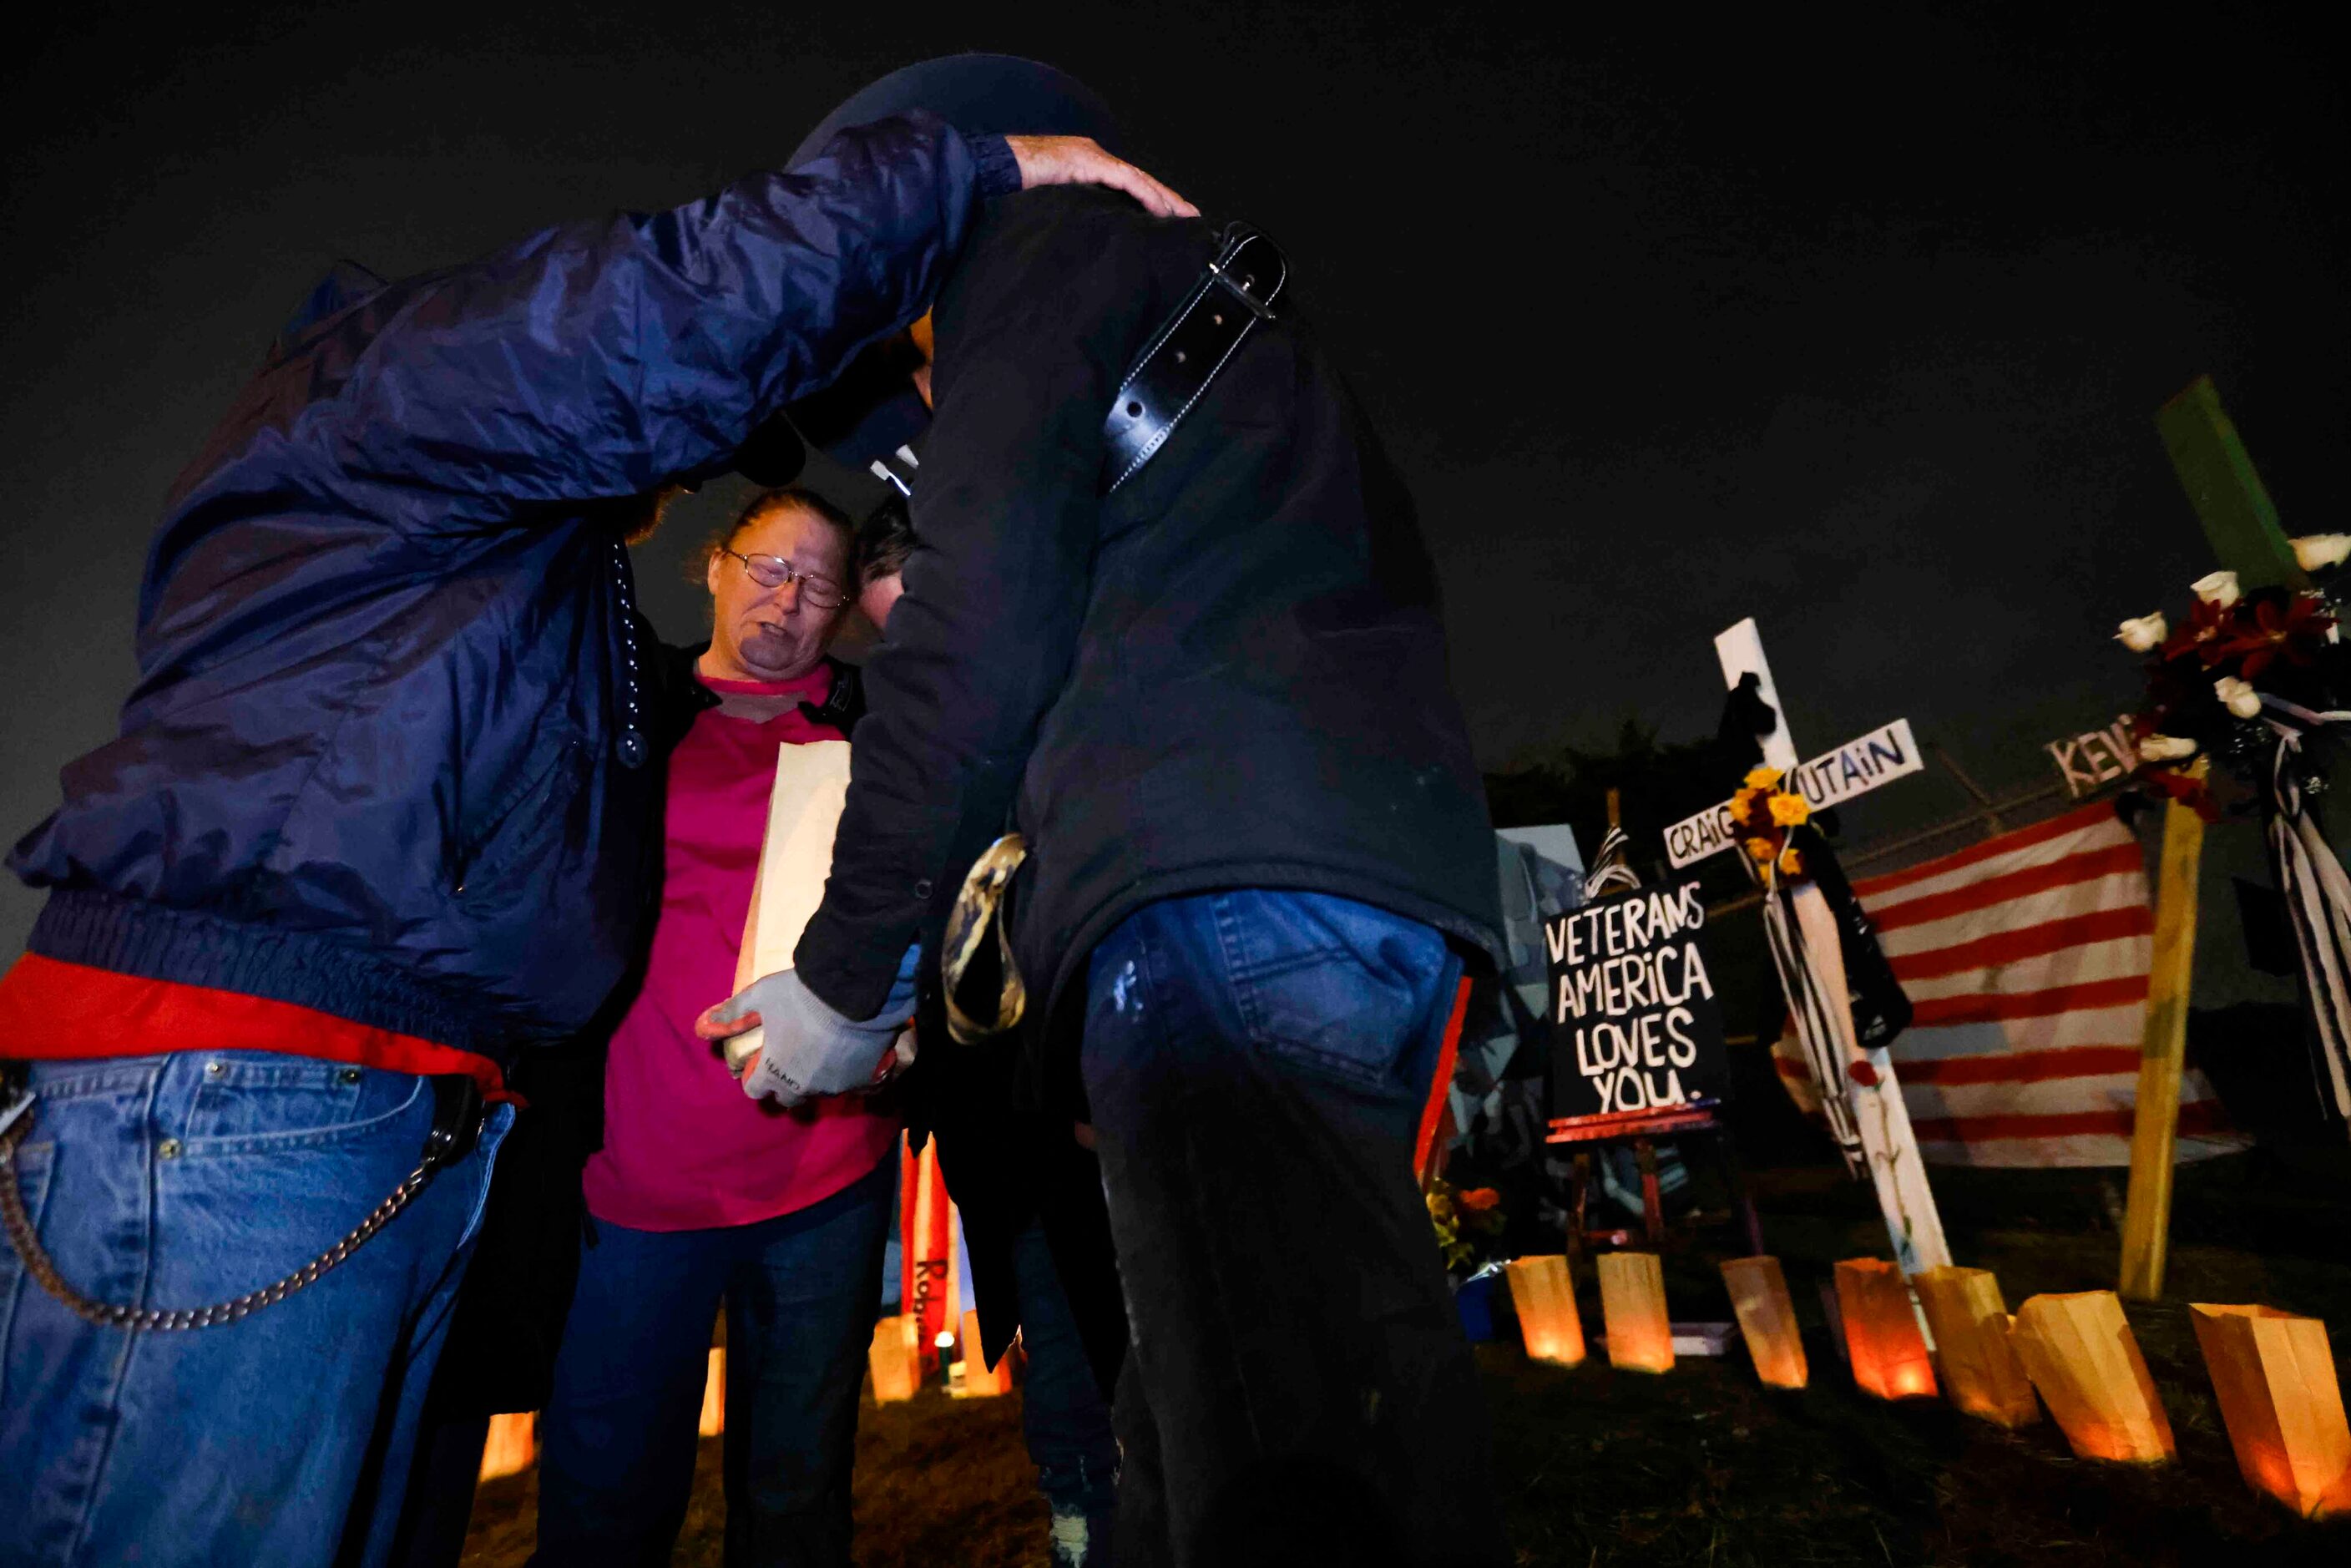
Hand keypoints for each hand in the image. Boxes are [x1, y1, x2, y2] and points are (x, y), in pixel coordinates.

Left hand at [695, 966, 913, 1106]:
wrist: (857, 991)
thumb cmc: (802, 995)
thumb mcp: (760, 996)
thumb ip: (732, 1013)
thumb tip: (702, 1025)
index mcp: (773, 1071)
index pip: (755, 1090)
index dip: (754, 1077)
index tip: (759, 1062)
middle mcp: (802, 1086)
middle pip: (787, 1098)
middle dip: (784, 1084)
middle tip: (789, 1059)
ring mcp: (833, 1086)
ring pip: (817, 1092)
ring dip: (813, 1079)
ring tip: (819, 1053)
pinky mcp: (861, 1080)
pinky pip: (847, 1084)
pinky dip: (842, 1073)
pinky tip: (845, 1053)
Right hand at [1004, 135, 1197, 219]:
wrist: (993, 169)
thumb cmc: (1012, 190)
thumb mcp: (1052, 205)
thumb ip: (1074, 214)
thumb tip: (1090, 240)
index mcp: (1085, 164)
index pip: (1127, 183)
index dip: (1150, 201)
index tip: (1169, 220)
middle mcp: (1094, 156)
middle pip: (1139, 180)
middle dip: (1167, 200)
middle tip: (1191, 219)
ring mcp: (1092, 156)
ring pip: (1139, 178)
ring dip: (1164, 198)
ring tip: (1185, 216)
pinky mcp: (1088, 161)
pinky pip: (1126, 179)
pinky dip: (1146, 195)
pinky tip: (1161, 210)